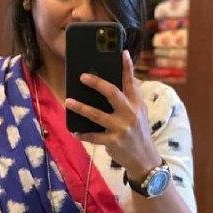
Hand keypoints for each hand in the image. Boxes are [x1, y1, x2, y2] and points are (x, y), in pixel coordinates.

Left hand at [65, 50, 161, 180]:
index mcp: (136, 104)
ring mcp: (121, 128)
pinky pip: (93, 136)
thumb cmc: (138, 132)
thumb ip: (128, 100)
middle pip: (112, 93)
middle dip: (96, 83)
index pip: (131, 82)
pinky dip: (82, 134)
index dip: (127, 66)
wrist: (144, 159)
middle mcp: (130, 114)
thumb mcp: (139, 114)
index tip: (122, 52)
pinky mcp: (113, 142)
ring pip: (97, 115)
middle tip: (82, 77)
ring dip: (81, 108)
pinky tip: (74, 131)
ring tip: (68, 102)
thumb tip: (113, 84)